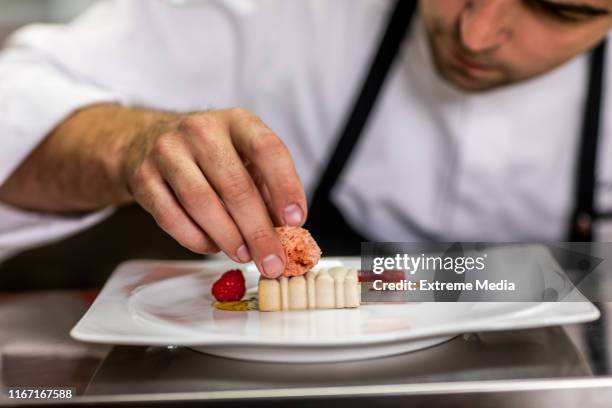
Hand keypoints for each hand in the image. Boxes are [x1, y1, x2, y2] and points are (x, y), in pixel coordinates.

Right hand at [123, 108, 306, 277]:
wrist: (148, 141)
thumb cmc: (212, 157)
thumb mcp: (245, 159)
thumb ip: (268, 191)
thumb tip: (287, 232)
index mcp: (237, 121)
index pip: (267, 149)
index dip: (285, 186)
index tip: (296, 220)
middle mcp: (201, 130)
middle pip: (234, 185)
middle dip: (258, 230)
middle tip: (273, 260)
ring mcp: (168, 151)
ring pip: (201, 202)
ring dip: (228, 237)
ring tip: (245, 256)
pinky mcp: (144, 177)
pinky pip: (171, 217)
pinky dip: (196, 239)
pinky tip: (213, 247)